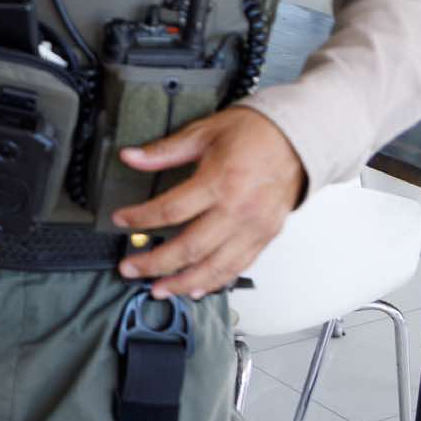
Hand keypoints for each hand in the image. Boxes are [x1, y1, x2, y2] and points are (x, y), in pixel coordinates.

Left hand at [110, 107, 304, 299]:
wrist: (299, 138)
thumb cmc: (255, 132)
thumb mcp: (204, 132)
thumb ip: (165, 151)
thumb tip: (131, 157)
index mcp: (220, 181)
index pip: (171, 210)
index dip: (141, 218)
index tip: (121, 220)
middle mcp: (238, 210)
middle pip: (190, 248)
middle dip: (155, 263)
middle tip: (130, 268)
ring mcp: (255, 227)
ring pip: (215, 267)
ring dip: (183, 283)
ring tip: (159, 289)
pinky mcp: (266, 236)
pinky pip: (238, 266)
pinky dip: (215, 281)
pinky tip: (196, 288)